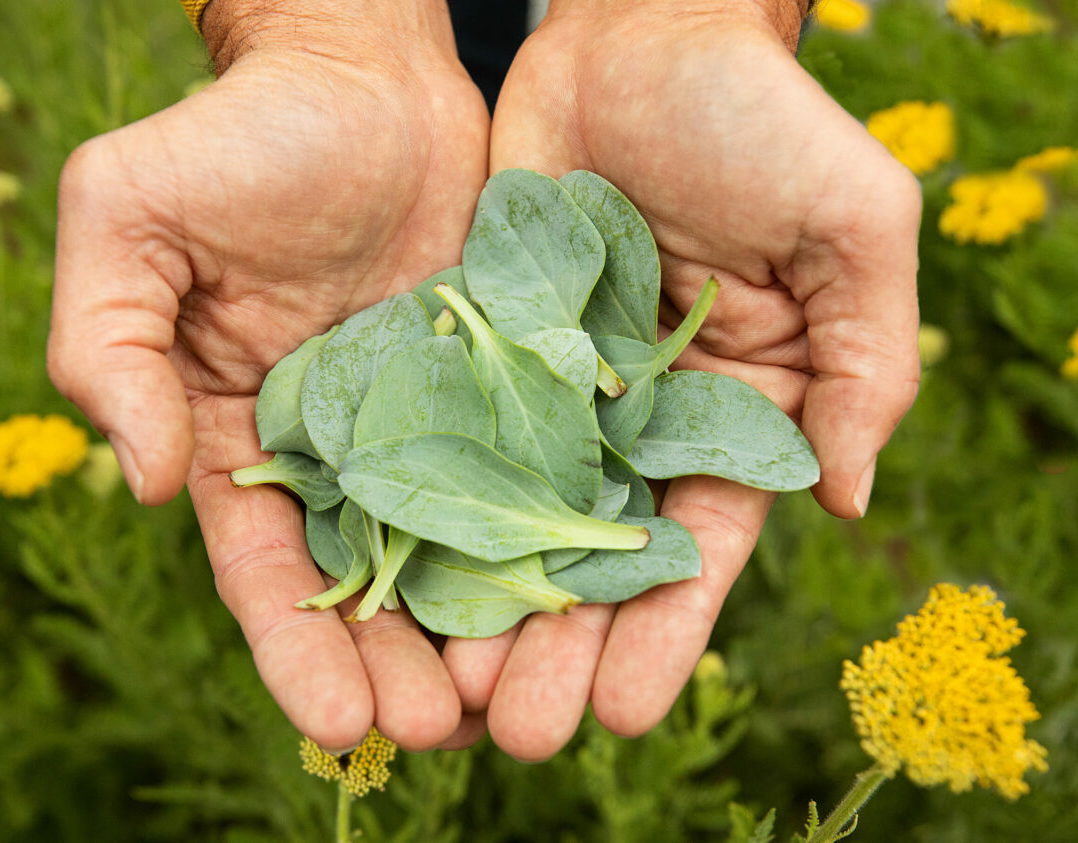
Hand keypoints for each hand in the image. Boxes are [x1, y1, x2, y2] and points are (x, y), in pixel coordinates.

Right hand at [47, 0, 489, 751]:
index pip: (262, 565)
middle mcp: (337, 447)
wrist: (362, 74)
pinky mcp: (499, 386)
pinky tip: (571, 601)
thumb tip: (141, 484)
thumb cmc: (238, 137)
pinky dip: (540, 538)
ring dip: (474, 630)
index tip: (336, 721)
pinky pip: (523, 473)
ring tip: (512, 705)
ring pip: (451, 548)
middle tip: (439, 735)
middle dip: (394, 664)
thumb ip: (105, 347)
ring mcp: (425, 422)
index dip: (296, 647)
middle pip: (364, 581)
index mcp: (239, 432)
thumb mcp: (127, 218)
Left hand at [446, 0, 921, 759]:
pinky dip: (419, 508)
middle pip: (593, 559)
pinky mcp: (475, 350)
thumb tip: (844, 499)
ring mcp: (547, 394)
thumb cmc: (761, 119)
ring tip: (445, 692)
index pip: (698, 548)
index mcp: (730, 416)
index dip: (666, 631)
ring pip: (509, 520)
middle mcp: (633, 424)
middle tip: (517, 733)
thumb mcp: (854, 226)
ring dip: (481, 607)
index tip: (627, 707)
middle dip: (562, 649)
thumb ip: (868, 361)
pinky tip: (384, 574)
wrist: (640, 34)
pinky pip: (445, 437)